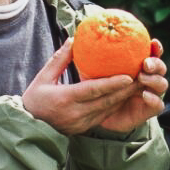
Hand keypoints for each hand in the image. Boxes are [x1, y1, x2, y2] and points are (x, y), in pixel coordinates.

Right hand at [22, 39, 149, 135]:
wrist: (28, 126)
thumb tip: (74, 40)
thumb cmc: (34, 99)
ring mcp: (81, 123)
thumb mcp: (43, 77)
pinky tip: (123, 96)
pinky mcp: (84, 128)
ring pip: (107, 109)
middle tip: (141, 77)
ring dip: (123, 98)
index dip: (112, 84)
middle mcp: (75, 113)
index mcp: (64, 99)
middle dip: (125, 90)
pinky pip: (103, 116)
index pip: (93, 90)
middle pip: (105, 101)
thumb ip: (60, 59)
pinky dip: (114, 105)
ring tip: (137, 85)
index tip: (128, 76)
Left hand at [91, 40, 167, 135]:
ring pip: (162, 84)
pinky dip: (154, 100)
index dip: (155, 48)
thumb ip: (88, 57)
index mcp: (137, 66)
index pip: (151, 53)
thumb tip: (72, 40)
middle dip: (156, 63)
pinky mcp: (147, 110)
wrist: (96, 115)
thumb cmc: (93, 89)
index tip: (152, 42)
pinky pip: (157, 105)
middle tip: (145, 63)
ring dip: (155, 80)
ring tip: (142, 78)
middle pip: (160, 68)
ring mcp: (149, 94)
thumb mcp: (89, 72)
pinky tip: (145, 95)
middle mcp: (146, 78)